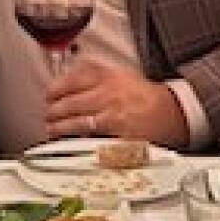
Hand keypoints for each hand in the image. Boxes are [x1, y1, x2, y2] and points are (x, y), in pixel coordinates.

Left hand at [43, 63, 188, 148]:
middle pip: (71, 103)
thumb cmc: (146, 96)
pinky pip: (93, 141)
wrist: (171, 112)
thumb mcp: (121, 75)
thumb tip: (69, 81)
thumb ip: (96, 76)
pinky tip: (70, 144)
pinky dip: (79, 143)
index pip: (73, 81)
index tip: (49, 95)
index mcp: (109, 78)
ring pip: (78, 123)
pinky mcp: (119, 137)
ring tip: (52, 130)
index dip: (56, 89)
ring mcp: (113, 117)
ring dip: (60, 128)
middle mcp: (109, 96)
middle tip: (48, 115)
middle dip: (54, 111)